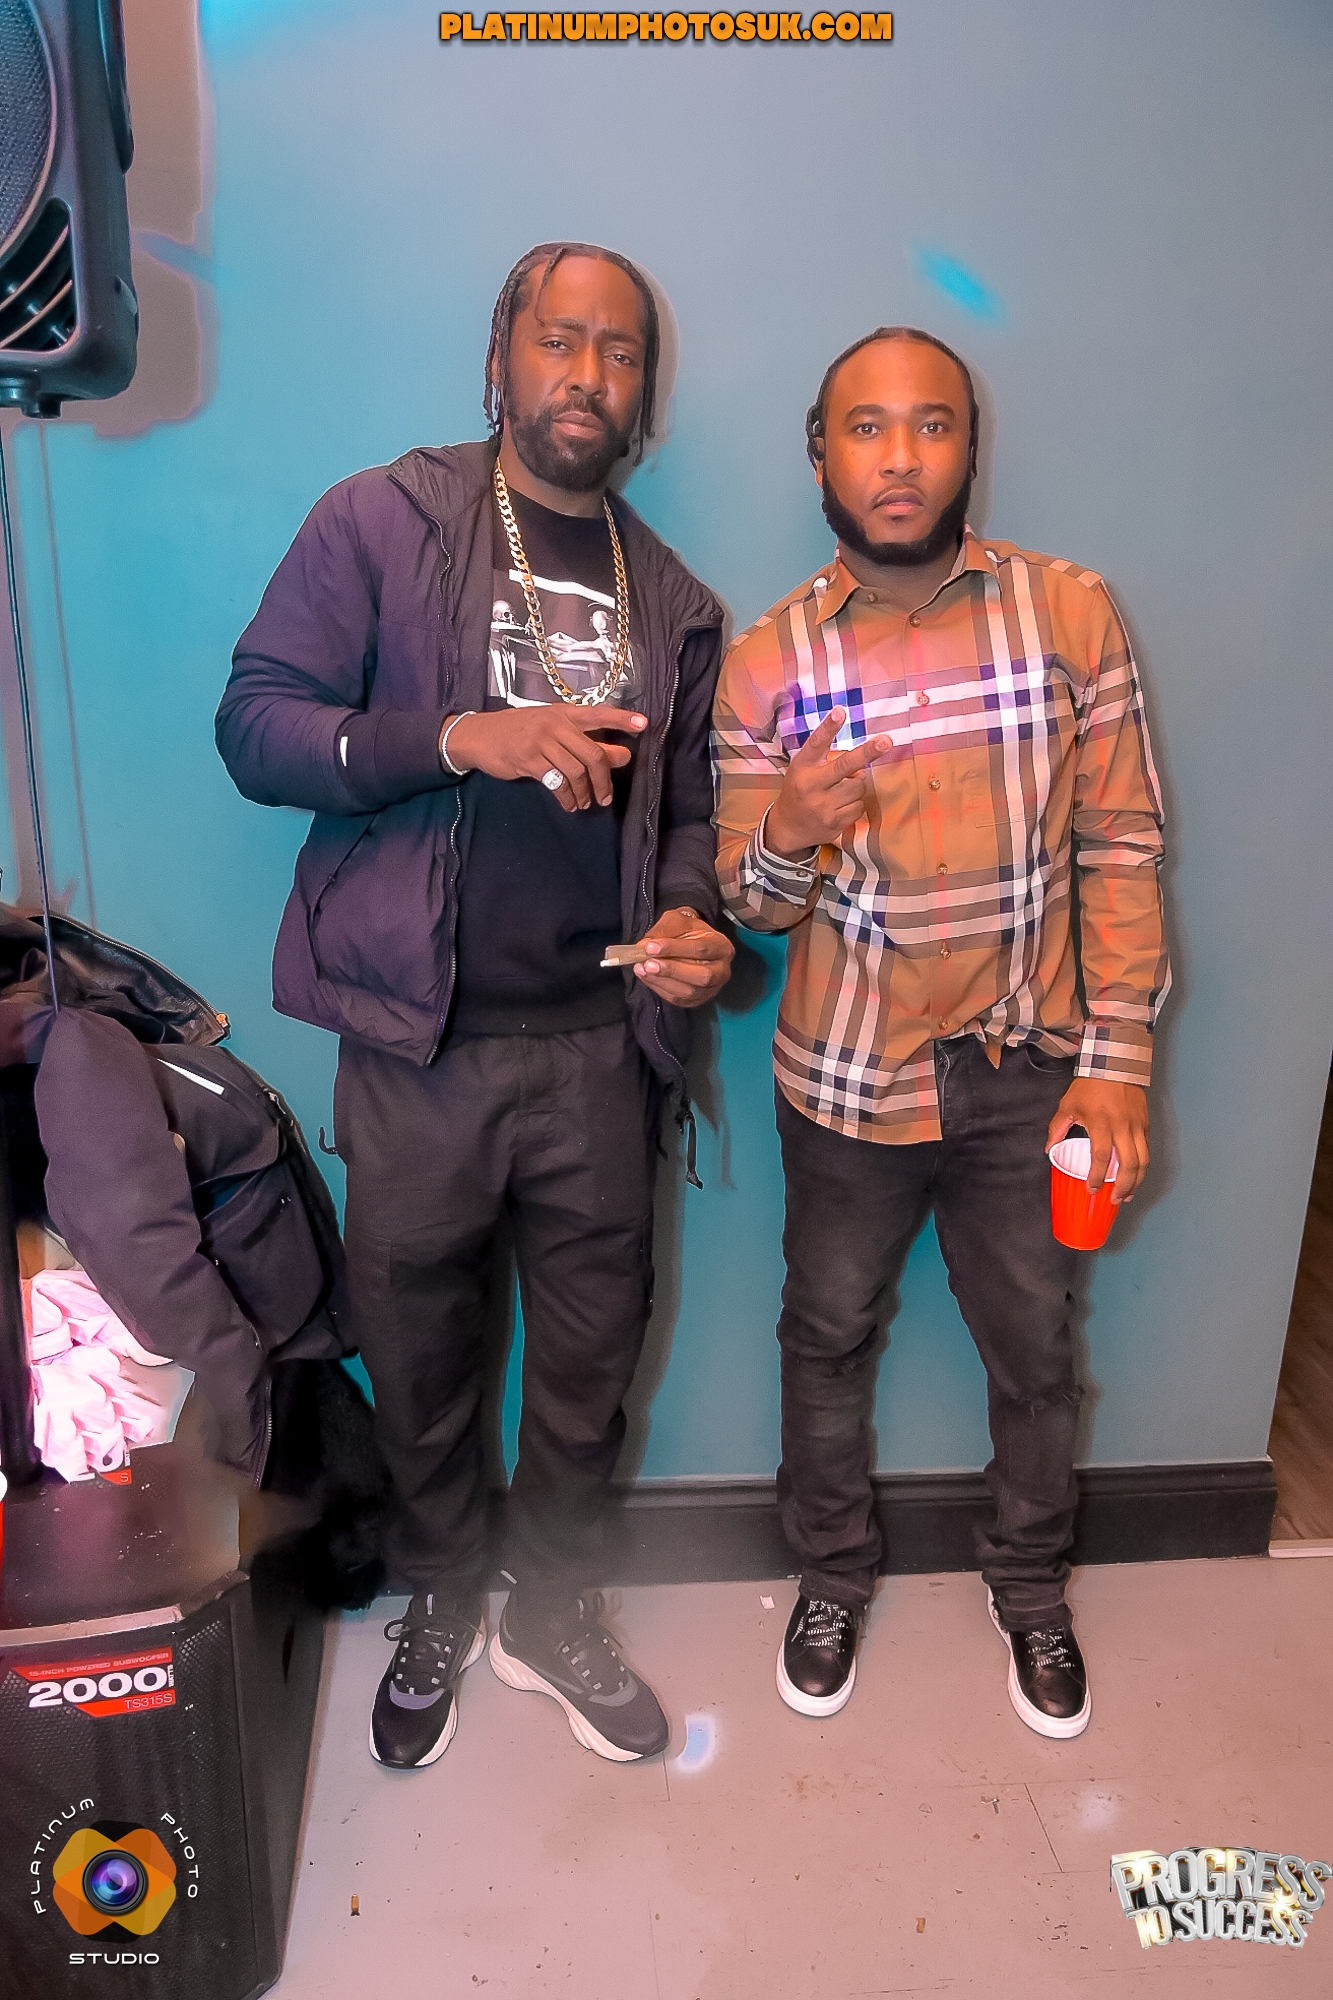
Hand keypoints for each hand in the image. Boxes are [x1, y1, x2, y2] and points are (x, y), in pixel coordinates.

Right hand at [446, 705, 647, 812]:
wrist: (479, 735)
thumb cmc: (519, 731)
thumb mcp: (551, 729)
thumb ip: (584, 740)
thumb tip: (621, 755)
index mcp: (564, 713)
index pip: (599, 713)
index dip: (621, 719)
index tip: (644, 724)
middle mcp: (555, 724)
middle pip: (593, 752)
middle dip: (604, 778)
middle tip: (606, 797)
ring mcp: (541, 741)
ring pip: (576, 770)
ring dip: (585, 792)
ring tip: (585, 803)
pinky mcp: (529, 760)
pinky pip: (557, 782)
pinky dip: (567, 797)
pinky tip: (569, 804)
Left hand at [633, 907, 733, 1008]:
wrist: (690, 942)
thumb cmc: (687, 931)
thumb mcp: (677, 921)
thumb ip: (662, 932)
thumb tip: (644, 946)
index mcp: (722, 947)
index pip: (700, 949)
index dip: (674, 949)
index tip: (651, 946)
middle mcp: (721, 970)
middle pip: (701, 976)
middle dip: (672, 970)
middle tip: (648, 963)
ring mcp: (711, 989)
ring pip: (689, 991)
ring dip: (662, 981)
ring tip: (642, 969)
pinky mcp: (697, 1000)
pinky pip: (678, 999)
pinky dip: (659, 988)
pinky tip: (646, 977)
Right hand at [764, 705, 893, 857]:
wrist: (788, 827)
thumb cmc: (801, 789)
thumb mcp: (804, 768)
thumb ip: (828, 759)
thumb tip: (862, 760)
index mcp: (803, 766)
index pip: (816, 743)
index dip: (829, 727)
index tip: (840, 711)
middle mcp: (811, 785)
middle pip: (845, 765)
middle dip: (868, 752)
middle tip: (886, 741)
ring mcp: (823, 806)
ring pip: (859, 785)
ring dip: (856, 784)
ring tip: (840, 789)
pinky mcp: (834, 823)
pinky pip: (860, 805)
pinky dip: (855, 803)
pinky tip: (840, 806)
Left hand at [1047, 1079, 1149, 1202]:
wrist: (1115, 1063)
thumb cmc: (1090, 1084)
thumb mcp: (1068, 1105)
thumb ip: (1057, 1128)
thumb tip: (1048, 1149)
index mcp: (1101, 1123)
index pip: (1101, 1157)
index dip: (1096, 1176)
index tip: (1091, 1189)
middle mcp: (1122, 1127)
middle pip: (1129, 1165)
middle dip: (1123, 1187)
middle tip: (1115, 1199)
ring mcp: (1137, 1126)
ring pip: (1143, 1160)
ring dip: (1137, 1181)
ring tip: (1127, 1194)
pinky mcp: (1145, 1124)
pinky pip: (1147, 1150)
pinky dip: (1142, 1166)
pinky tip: (1135, 1175)